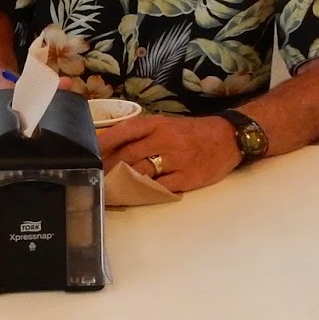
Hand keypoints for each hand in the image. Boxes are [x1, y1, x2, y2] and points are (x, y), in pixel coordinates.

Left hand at [97, 114, 238, 192]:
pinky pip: (159, 188)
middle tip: (96, 176)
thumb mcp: (168, 125)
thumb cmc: (193, 132)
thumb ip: (144, 135)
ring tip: (110, 188)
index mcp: (159, 124)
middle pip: (129, 155)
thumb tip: (113, 148)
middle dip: (110, 168)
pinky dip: (145, 192)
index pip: (126, 130)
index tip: (89, 152)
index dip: (106, 141)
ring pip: (142, 173)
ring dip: (123, 182)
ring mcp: (176, 160)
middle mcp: (166, 140)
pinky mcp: (186, 178)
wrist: (229, 138)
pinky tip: (135, 195)